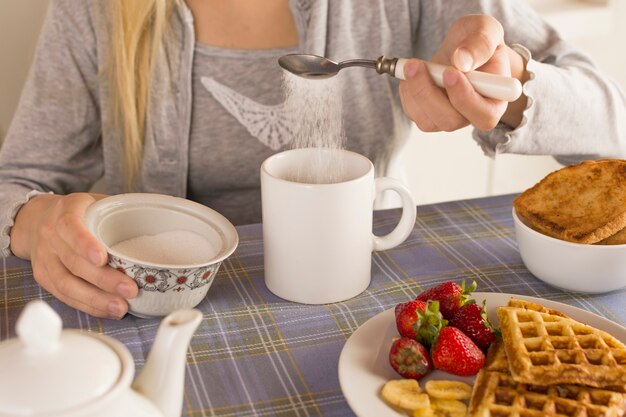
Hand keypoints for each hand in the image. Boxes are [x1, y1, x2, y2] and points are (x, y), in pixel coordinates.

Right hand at [10, 193, 137, 318]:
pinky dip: (87, 305)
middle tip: (130, 290)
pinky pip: (64, 295)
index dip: (85, 244)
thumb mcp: (96, 201)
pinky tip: (107, 310)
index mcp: (65, 212)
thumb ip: (119, 210)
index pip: (71, 227)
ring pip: (66, 284)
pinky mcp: (43, 277)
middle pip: (74, 262)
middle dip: (103, 280)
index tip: (102, 258)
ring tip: (121, 307)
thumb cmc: (79, 212)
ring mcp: (44, 258)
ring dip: (96, 299)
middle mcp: (50, 235)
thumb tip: (156, 222)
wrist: (38, 219)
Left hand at [399, 14, 527, 131]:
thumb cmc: (477, 41)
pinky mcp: (428, 116)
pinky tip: (412, 73)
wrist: (462, 48)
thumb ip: (480, 43)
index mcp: (496, 99)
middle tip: (417, 65)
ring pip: (428, 121)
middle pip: (450, 121)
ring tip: (413, 64)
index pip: (484, 115)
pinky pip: (413, 112)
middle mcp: (473, 115)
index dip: (465, 98)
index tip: (450, 73)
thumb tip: (462, 60)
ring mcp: (449, 119)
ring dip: (415, 91)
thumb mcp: (486, 30)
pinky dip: (407, 92)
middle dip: (429, 94)